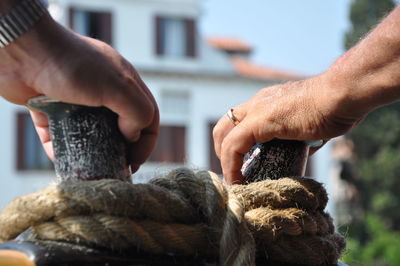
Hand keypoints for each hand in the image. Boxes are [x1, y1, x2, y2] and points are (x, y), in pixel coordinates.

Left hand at [0, 14, 158, 172]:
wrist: (23, 51)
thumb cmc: (73, 64)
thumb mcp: (118, 86)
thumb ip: (137, 111)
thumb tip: (132, 136)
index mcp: (124, 83)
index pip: (147, 114)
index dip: (147, 140)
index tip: (136, 161)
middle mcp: (103, 92)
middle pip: (121, 127)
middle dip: (122, 150)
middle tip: (117, 168)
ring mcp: (76, 100)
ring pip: (90, 133)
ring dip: (93, 152)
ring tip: (91, 169)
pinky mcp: (50, 108)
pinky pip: (60, 133)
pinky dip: (62, 147)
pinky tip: (62, 158)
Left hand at [213, 75, 364, 183]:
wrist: (343, 95)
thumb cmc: (335, 109)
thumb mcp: (310, 127)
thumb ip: (298, 139)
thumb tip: (299, 153)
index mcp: (267, 103)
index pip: (239, 121)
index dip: (234, 143)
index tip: (241, 165)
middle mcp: (257, 103)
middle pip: (224, 125)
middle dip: (222, 150)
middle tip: (233, 172)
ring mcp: (256, 109)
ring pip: (222, 133)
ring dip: (224, 160)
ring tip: (234, 181)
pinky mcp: (259, 121)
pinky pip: (233, 146)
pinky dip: (231, 166)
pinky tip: (237, 181)